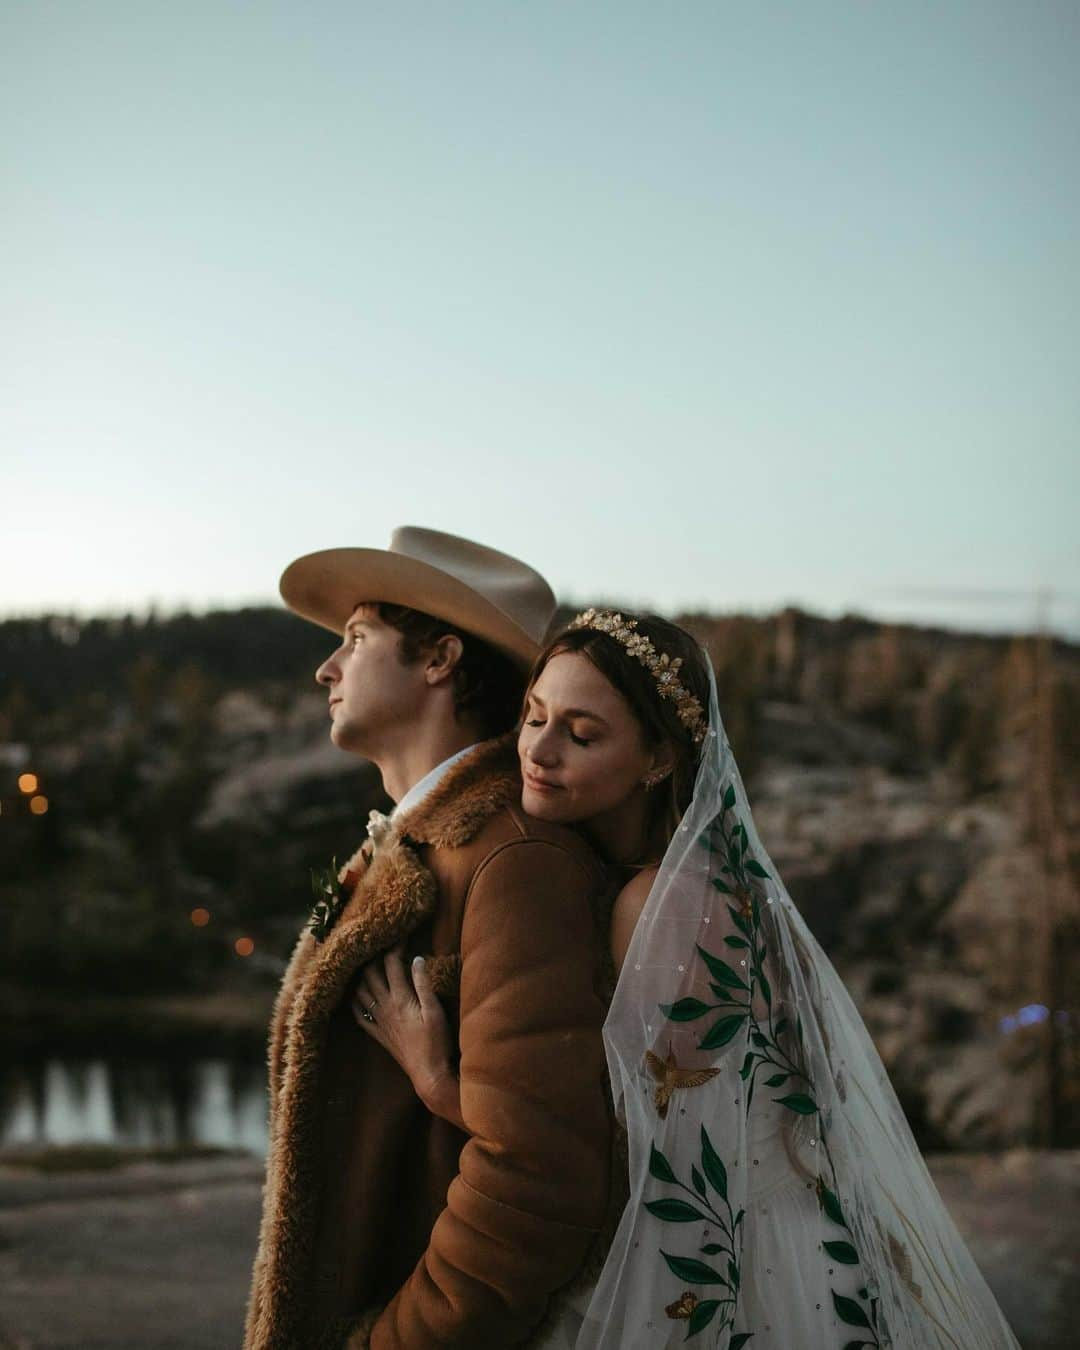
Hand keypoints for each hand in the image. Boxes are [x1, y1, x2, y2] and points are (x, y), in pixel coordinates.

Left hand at [352, 945, 454, 1110]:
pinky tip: (359, 996)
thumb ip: (424, 983)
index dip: (395, 947)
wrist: (428, 1074)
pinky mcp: (378, 1035)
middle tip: (383, 947)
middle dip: (374, 957)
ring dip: (362, 976)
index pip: (392, 964)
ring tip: (370, 966)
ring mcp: (379, 1022)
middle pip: (370, 974)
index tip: (401, 936)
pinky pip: (358, 1016)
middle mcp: (384, 1008)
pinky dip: (355, 1001)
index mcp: (400, 998)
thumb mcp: (435, 1010)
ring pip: (360, 992)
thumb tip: (417, 958)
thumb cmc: (436, 1042)